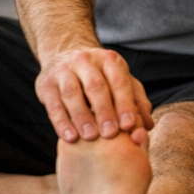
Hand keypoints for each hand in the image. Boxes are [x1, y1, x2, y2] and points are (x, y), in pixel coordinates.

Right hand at [35, 46, 153, 143]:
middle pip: (95, 86)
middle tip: (110, 134)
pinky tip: (70, 138)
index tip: (129, 126)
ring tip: (90, 137)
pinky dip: (61, 122)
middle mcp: (85, 61)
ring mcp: (63, 71)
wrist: (65, 55)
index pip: (119, 82)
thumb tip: (147, 125)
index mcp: (109, 59)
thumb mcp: (122, 81)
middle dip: (104, 111)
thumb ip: (136, 102)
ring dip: (81, 117)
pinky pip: (53, 105)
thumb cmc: (102, 76)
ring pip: (71, 94)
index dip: (124, 104)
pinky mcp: (45, 84)